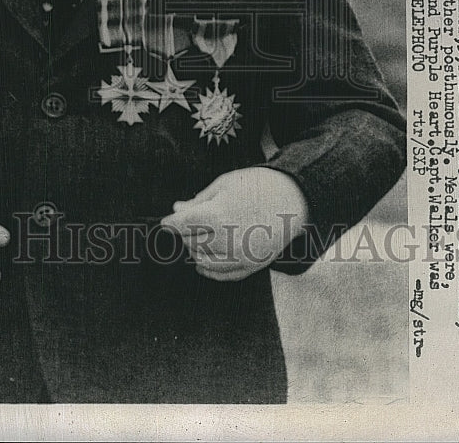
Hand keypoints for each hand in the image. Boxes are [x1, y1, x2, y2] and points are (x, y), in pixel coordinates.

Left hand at [161, 167, 308, 281]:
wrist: (293, 199)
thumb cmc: (256, 186)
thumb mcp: (223, 185)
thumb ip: (198, 200)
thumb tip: (176, 210)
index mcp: (218, 216)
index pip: (182, 225)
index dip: (170, 223)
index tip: (165, 222)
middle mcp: (227, 240)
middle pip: (191, 242)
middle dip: (183, 234)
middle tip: (184, 225)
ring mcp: (240, 256)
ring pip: (203, 260)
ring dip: (194, 251)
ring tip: (194, 239)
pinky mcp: (251, 266)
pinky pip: (223, 274)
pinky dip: (208, 270)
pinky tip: (201, 263)